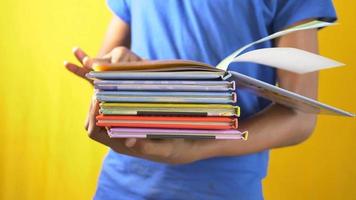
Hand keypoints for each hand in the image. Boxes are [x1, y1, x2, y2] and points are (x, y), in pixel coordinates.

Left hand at [65, 47, 205, 163]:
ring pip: (103, 113)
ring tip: (110, 84)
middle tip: (102, 87)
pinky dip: (114, 97)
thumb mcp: (164, 148)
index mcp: (121, 145)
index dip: (92, 115)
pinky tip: (123, 86)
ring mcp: (123, 128)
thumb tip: (130, 141)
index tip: (98, 98)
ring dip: (104, 99)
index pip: (94, 132)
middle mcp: (118, 137)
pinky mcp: (131, 119)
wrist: (183, 147)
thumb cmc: (173, 148)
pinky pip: (115, 108)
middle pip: (94, 121)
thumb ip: (146, 147)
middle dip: (94, 103)